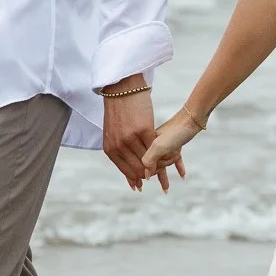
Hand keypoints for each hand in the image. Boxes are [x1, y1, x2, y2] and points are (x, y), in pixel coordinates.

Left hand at [101, 76, 155, 190]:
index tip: (140, 186)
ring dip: (155, 166)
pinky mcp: (143, 129)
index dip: (134, 178)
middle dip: (146, 175)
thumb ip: (118, 148)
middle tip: (154, 179)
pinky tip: (166, 154)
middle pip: (136, 168)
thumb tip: (124, 166)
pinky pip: (154, 147)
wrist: (122, 89)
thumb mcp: (113, 133)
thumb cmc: (119, 111)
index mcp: (110, 148)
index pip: (125, 169)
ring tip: (162, 169)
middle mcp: (118, 145)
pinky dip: (160, 152)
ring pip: (146, 159)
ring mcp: (130, 138)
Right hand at [140, 109, 204, 191]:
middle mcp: (153, 144)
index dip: (141, 174)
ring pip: (162, 163)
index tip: (139, 186)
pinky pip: (175, 158)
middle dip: (154, 176)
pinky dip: (178, 167)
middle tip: (157, 183)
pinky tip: (182, 175)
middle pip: (151, 165)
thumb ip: (150, 160)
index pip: (142, 164)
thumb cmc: (176, 131)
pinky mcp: (176, 142)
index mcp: (147, 144)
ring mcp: (165, 143)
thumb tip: (145, 176)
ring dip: (164, 176)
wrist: (193, 117)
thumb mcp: (159, 146)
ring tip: (166, 189)